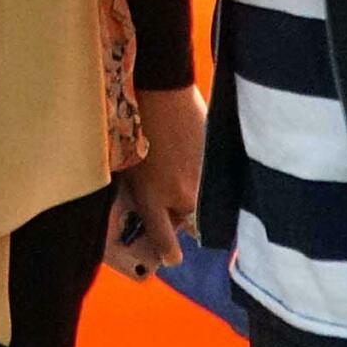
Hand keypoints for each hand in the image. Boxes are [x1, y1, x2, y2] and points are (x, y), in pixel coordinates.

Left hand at [106, 85, 205, 281]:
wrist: (162, 91)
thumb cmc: (134, 126)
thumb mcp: (126, 167)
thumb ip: (141, 195)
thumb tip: (148, 210)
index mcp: (153, 200)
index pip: (166, 243)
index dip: (168, 253)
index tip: (171, 255)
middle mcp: (182, 197)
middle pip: (191, 223)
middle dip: (184, 216)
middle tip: (173, 193)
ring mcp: (205, 179)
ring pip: (206, 201)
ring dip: (199, 193)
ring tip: (183, 167)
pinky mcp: (220, 162)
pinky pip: (218, 180)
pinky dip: (211, 174)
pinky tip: (195, 152)